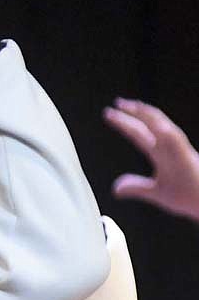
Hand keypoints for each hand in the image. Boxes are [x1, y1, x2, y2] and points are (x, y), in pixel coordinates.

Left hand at [104, 98, 198, 220]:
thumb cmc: (187, 196)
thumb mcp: (155, 192)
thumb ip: (137, 187)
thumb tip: (115, 188)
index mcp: (161, 154)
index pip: (138, 134)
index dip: (124, 124)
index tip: (108, 114)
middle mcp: (169, 149)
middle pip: (148, 126)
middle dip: (132, 114)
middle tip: (116, 102)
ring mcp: (180, 152)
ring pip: (164, 128)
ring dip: (150, 116)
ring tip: (135, 105)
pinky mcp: (190, 160)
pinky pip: (181, 146)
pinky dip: (170, 136)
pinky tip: (160, 128)